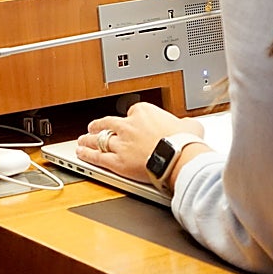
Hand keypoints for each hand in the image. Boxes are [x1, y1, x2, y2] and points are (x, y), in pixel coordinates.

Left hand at [76, 102, 209, 182]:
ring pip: (99, 139)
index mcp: (144, 112)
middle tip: (93, 126)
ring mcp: (121, 143)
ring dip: (89, 139)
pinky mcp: (117, 161)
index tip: (130, 122)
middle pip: (108, 123)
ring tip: (83, 139)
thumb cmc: (184, 143)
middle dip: (99, 124)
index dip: (131, 118)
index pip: (133, 111)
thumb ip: (185, 124)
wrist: (179, 158)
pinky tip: (82, 153)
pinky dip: (88, 155)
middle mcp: (128, 126)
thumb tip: (190, 126)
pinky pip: (98, 157)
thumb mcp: (189, 126)